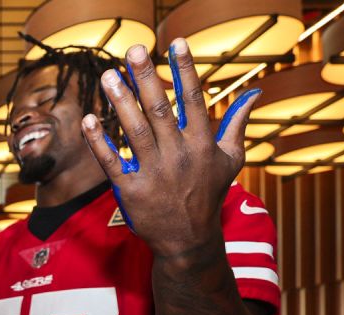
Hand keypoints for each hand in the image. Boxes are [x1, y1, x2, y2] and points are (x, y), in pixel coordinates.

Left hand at [81, 39, 261, 258]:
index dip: (185, 71)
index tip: (176, 43)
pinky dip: (99, 142)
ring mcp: (154, 173)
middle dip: (146, 78)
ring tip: (107, 76)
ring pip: (135, 132)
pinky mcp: (131, 191)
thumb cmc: (208, 195)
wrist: (188, 242)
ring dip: (120, 102)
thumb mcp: (230, 160)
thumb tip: (253, 93)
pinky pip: (112, 162)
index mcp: (203, 144)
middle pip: (160, 110)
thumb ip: (237, 125)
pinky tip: (90, 120)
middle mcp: (179, 156)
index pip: (194, 100)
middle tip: (133, 50)